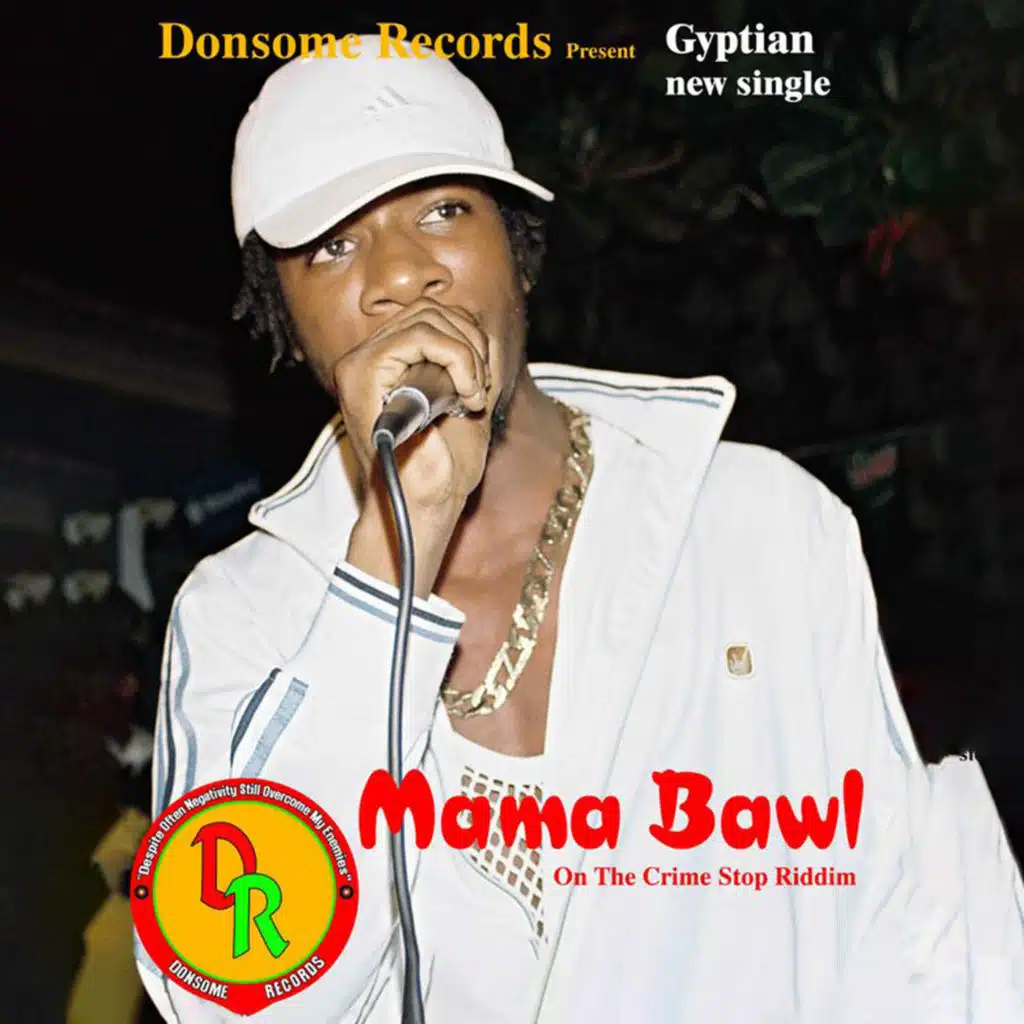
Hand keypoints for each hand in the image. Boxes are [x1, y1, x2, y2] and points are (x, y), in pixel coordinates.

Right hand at [337, 299, 495, 595]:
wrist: (427, 506)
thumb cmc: (443, 467)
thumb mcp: (463, 402)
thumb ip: (468, 362)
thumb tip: (480, 324)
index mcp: (385, 365)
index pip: (430, 315)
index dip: (468, 337)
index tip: (482, 382)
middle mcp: (365, 359)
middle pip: (428, 308)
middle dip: (470, 341)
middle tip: (480, 388)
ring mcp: (359, 365)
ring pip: (427, 317)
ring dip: (467, 353)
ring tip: (472, 395)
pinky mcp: (362, 374)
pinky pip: (421, 336)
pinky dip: (458, 359)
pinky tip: (466, 395)